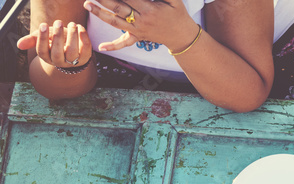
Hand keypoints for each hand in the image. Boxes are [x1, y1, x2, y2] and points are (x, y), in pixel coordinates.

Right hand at [16, 21, 92, 68]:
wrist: (74, 47)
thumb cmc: (56, 40)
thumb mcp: (43, 38)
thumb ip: (32, 39)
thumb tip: (18, 45)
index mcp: (48, 57)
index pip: (42, 51)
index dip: (42, 39)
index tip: (43, 25)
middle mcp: (60, 62)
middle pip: (57, 53)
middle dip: (57, 37)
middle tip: (58, 22)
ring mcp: (74, 61)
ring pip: (72, 52)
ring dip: (72, 36)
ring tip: (72, 24)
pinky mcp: (86, 58)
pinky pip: (86, 50)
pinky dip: (84, 38)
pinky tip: (80, 27)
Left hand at [83, 0, 198, 53]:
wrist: (182, 36)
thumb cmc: (179, 15)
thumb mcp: (175, 0)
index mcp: (150, 9)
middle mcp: (141, 21)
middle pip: (118, 8)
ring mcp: (138, 30)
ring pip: (116, 22)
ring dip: (100, 13)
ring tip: (87, 4)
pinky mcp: (138, 37)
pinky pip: (125, 43)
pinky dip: (113, 45)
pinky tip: (101, 47)